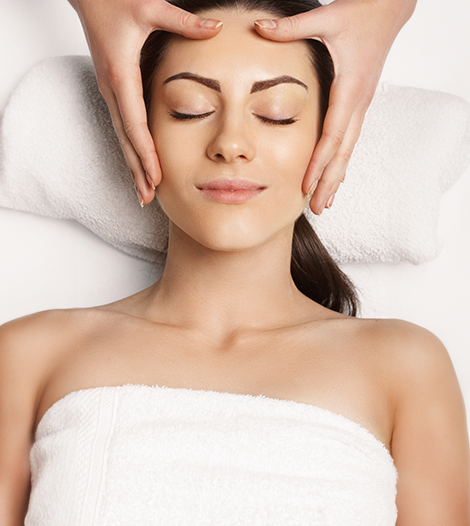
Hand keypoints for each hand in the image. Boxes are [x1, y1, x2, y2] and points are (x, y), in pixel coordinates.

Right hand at [68, 0, 221, 205]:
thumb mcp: (150, 7)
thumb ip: (182, 21)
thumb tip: (216, 29)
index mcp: (122, 76)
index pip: (135, 125)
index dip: (146, 153)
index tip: (156, 177)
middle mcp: (113, 89)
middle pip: (126, 140)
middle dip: (137, 170)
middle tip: (148, 198)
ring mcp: (111, 91)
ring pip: (122, 137)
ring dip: (132, 165)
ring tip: (142, 192)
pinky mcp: (114, 89)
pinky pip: (122, 126)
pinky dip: (131, 149)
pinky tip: (139, 163)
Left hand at [255, 0, 416, 214]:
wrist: (390, 8)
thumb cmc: (361, 12)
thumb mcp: (327, 17)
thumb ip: (292, 28)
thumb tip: (259, 28)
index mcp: (349, 89)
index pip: (332, 135)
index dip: (318, 163)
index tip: (306, 186)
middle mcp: (358, 103)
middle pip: (343, 153)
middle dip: (329, 182)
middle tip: (316, 208)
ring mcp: (361, 105)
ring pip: (348, 150)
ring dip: (336, 178)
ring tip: (324, 203)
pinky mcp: (359, 104)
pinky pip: (350, 140)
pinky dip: (341, 161)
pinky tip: (335, 177)